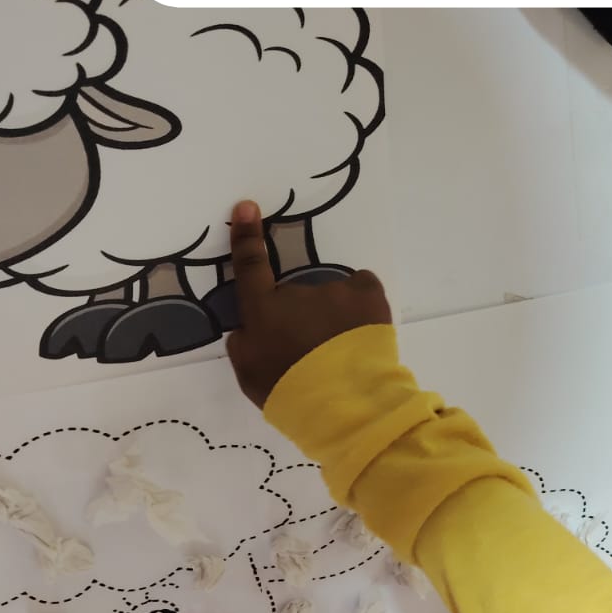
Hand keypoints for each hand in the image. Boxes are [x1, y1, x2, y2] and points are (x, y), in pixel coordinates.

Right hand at [226, 200, 390, 407]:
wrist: (346, 405)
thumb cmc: (291, 394)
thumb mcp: (249, 377)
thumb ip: (244, 346)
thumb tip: (248, 329)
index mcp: (264, 311)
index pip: (250, 266)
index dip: (246, 235)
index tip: (247, 207)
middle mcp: (297, 291)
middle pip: (296, 295)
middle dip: (303, 318)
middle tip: (315, 355)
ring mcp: (334, 290)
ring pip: (330, 296)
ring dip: (334, 317)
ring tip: (343, 355)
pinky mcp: (367, 295)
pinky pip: (361, 290)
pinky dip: (361, 306)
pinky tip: (362, 334)